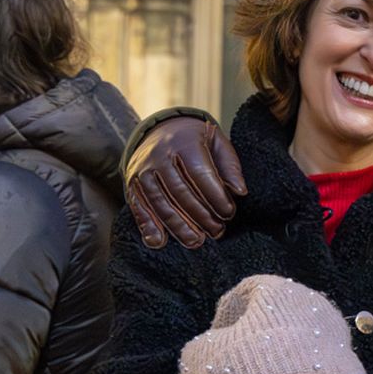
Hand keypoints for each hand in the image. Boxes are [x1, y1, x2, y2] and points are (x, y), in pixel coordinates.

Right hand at [124, 116, 245, 248]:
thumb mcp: (216, 143)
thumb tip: (240, 192)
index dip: (215, 196)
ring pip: (160, 202)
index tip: (228, 213)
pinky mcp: (133, 185)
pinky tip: (159, 242)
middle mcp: (159, 156)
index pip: (200, 173)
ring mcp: (143, 171)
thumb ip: (230, 166)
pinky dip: (148, 226)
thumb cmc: (195, 142)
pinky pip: (139, 207)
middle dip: (200, 215)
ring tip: (196, 241)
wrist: (159, 131)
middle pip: (180, 191)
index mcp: (183, 142)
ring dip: (178, 226)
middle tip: (217, 231)